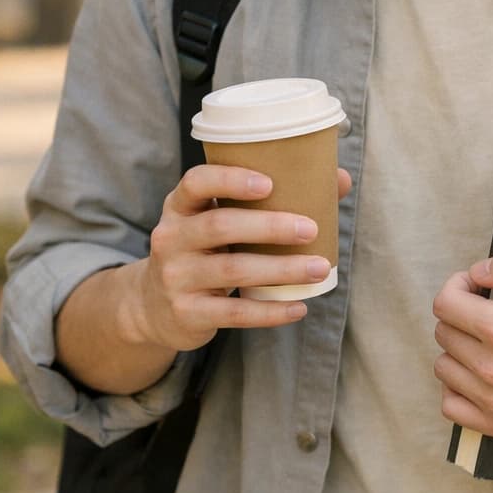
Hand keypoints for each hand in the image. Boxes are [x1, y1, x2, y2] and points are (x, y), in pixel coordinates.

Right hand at [131, 164, 353, 352]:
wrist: (153, 307)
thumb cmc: (204, 250)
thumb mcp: (219, 220)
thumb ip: (268, 200)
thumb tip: (339, 180)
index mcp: (180, 207)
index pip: (196, 183)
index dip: (230, 179)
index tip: (269, 183)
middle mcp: (171, 238)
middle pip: (220, 226)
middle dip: (269, 227)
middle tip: (310, 229)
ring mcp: (175, 277)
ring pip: (233, 270)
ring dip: (280, 270)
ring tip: (318, 268)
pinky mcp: (187, 313)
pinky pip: (234, 312)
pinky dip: (270, 311)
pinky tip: (298, 307)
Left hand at [432, 246, 492, 440]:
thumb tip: (477, 272)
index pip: (445, 304)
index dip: (458, 286)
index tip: (478, 286)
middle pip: (444, 333)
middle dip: (462, 314)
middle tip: (491, 311)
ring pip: (445, 368)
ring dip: (460, 349)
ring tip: (490, 342)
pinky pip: (452, 407)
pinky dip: (459, 388)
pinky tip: (483, 374)